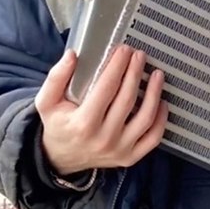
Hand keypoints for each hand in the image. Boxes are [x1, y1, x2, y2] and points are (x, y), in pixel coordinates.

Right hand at [35, 46, 167, 175]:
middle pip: (127, 100)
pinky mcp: (129, 157)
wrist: (61, 158)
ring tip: (157, 74)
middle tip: (139, 56)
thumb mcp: (47, 101)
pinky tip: (162, 102)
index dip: (117, 66)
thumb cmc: (57, 125)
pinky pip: (152, 138)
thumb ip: (56, 77)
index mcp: (83, 124)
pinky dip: (161, 120)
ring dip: (154, 94)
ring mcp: (118, 150)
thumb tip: (73, 55)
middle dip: (135, 73)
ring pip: (145, 119)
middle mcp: (103, 139)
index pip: (106, 88)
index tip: (124, 50)